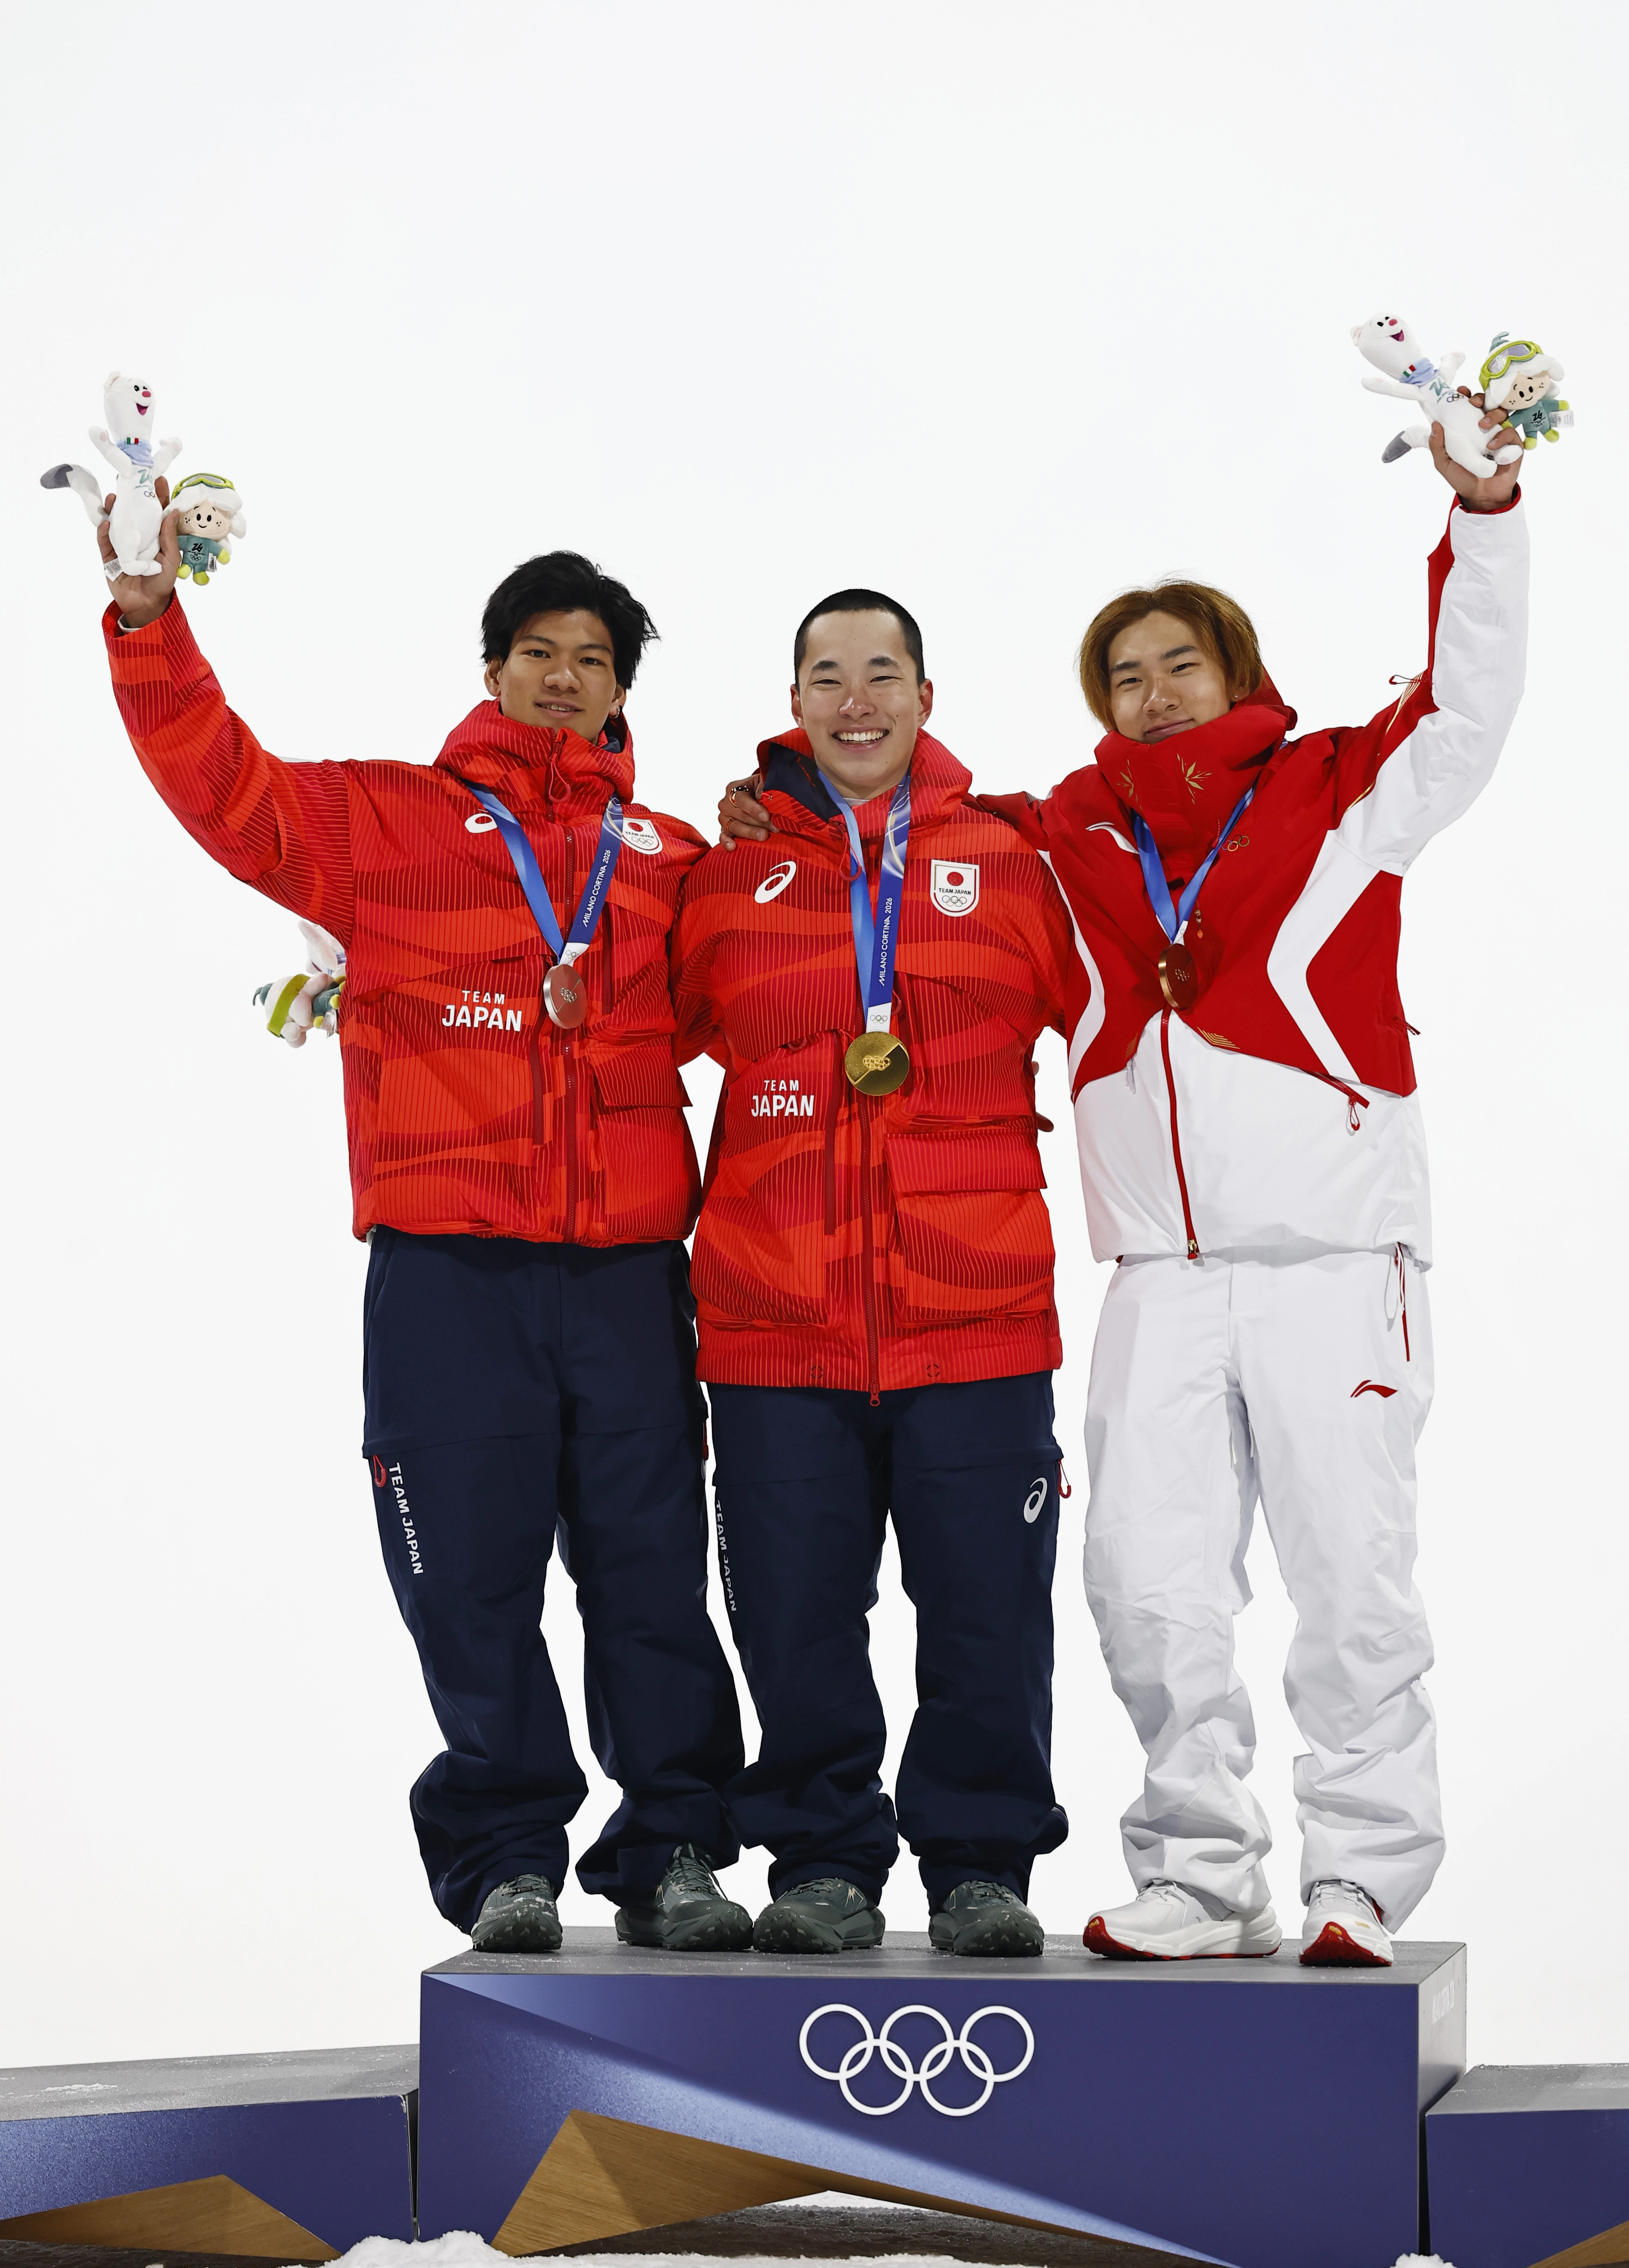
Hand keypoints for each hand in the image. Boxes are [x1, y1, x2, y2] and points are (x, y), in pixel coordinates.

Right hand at [98, 482, 178, 626]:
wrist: (145, 605)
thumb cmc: (161, 582)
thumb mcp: (171, 560)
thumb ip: (170, 537)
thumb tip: (173, 511)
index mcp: (156, 535)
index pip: (157, 511)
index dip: (157, 494)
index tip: (157, 477)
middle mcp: (138, 535)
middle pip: (133, 511)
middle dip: (130, 495)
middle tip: (126, 477)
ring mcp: (122, 544)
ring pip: (115, 521)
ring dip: (112, 509)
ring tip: (112, 497)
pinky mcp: (109, 555)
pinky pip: (104, 540)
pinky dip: (103, 531)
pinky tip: (105, 523)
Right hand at [718, 773, 770, 848]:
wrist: (759, 796)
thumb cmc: (762, 789)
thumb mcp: (765, 783)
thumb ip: (765, 789)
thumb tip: (768, 799)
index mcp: (734, 789)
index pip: (742, 799)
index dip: (754, 808)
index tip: (767, 816)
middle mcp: (726, 803)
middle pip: (741, 815)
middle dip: (759, 823)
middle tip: (774, 828)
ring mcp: (724, 818)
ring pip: (735, 827)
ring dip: (751, 833)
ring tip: (764, 836)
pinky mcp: (725, 830)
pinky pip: (724, 837)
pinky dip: (727, 842)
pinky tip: (732, 847)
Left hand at [1429, 392, 1521, 511]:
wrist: (1481, 497)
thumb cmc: (1463, 478)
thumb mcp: (1445, 464)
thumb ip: (1438, 447)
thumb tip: (1434, 425)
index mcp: (1469, 429)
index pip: (1469, 407)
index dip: (1466, 396)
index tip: (1461, 392)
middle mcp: (1485, 428)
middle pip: (1487, 404)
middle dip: (1481, 398)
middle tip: (1473, 402)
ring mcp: (1500, 435)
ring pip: (1502, 413)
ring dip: (1493, 414)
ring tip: (1482, 425)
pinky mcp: (1513, 445)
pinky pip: (1511, 432)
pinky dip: (1502, 437)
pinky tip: (1492, 446)